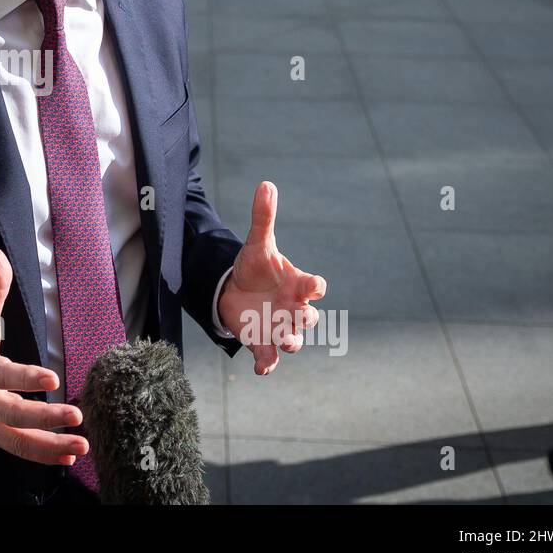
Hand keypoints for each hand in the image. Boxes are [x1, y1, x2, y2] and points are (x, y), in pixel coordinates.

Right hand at [0, 247, 88, 465]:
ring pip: (16, 438)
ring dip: (49, 444)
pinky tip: (69, 454)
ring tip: (80, 443)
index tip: (52, 379)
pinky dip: (43, 455)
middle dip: (44, 417)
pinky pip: (18, 449)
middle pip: (10, 412)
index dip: (23, 378)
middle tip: (76, 414)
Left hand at [218, 181, 326, 375]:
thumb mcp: (257, 243)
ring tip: (287, 343)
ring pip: (294, 340)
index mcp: (297, 284)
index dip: (316, 286)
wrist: (237, 290)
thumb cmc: (256, 267)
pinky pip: (269, 357)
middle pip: (310, 319)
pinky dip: (267, 364)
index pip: (314, 286)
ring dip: (292, 342)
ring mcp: (280, 327)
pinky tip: (261, 368)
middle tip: (298, 318)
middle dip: (307, 320)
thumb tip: (266, 184)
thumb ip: (263, 218)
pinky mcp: (262, 342)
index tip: (315, 285)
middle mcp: (294, 309)